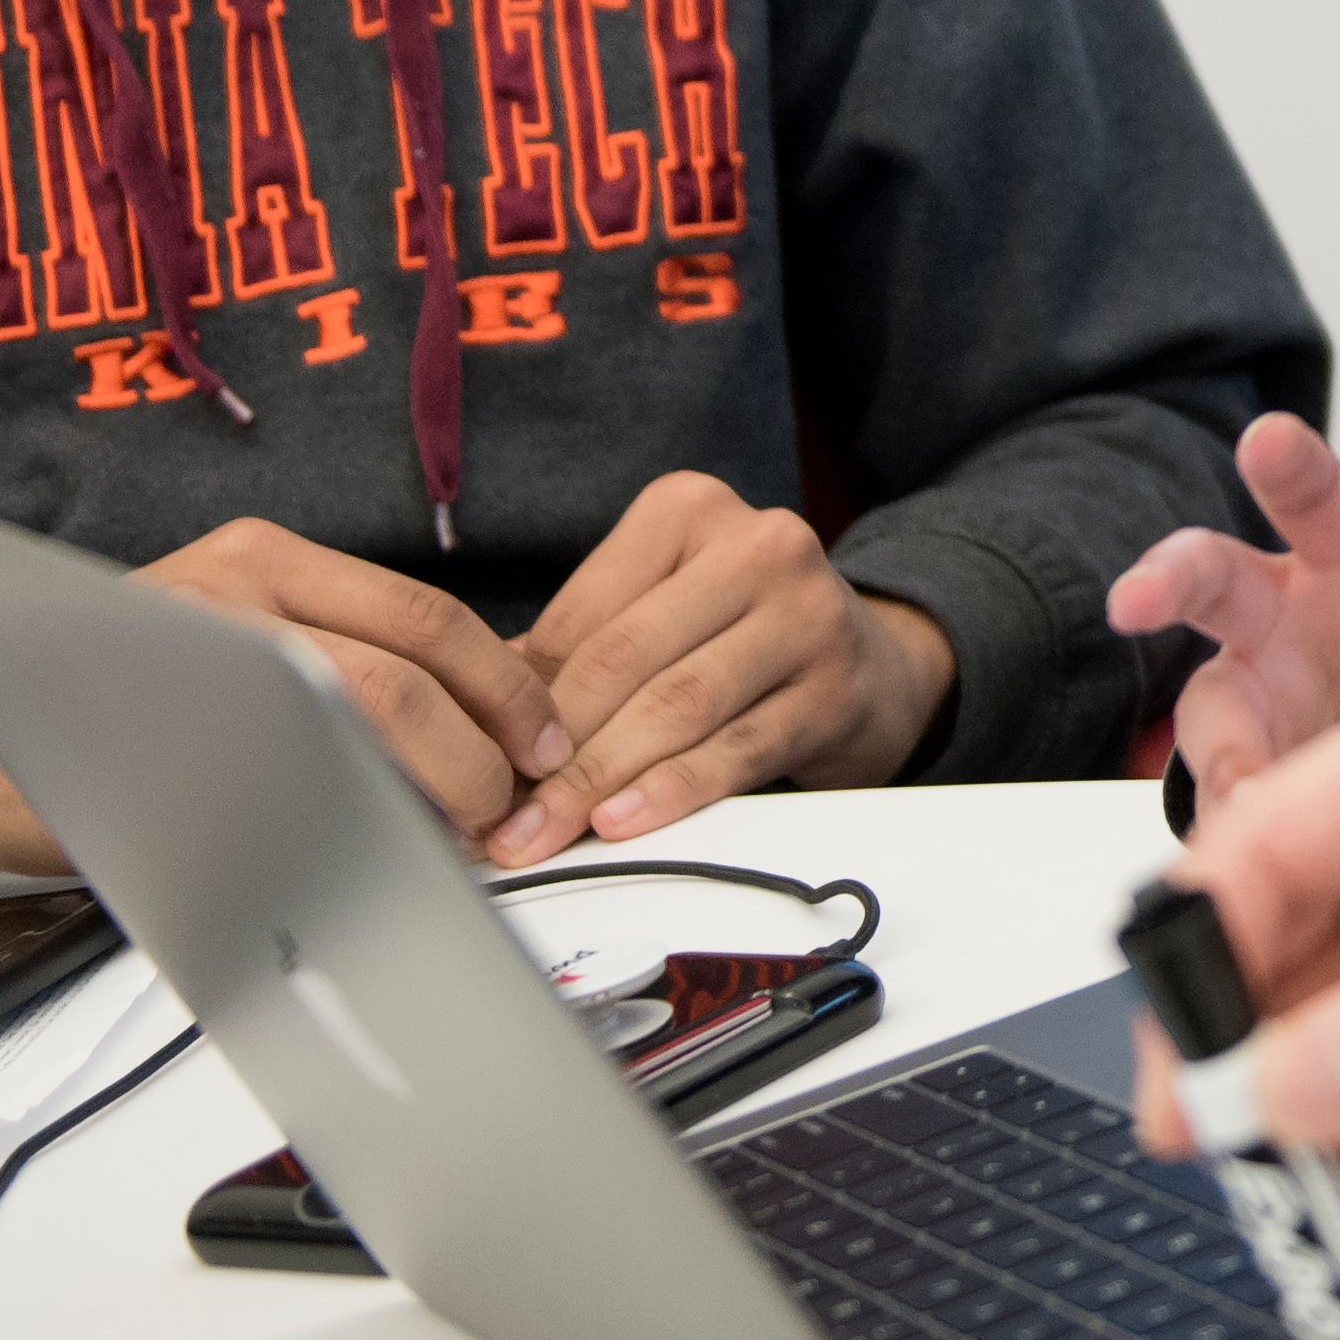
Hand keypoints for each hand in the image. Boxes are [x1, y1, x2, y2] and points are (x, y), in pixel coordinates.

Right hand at [0, 515, 576, 870]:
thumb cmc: (104, 688)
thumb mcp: (224, 638)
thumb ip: (327, 661)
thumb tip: (459, 735)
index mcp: (266, 564)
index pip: (430, 620)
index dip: (506, 691)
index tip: (544, 747)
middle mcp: (234, 594)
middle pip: (406, 673)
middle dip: (479, 756)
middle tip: (504, 813)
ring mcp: (191, 664)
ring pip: (352, 721)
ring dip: (422, 793)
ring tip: (447, 839)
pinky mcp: (150, 743)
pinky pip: (271, 790)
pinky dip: (336, 829)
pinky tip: (354, 857)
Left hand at [511, 472, 962, 858]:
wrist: (874, 662)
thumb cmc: (739, 636)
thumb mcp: (657, 613)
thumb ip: (573, 652)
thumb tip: (465, 718)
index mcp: (688, 509)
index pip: (581, 615)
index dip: (514, 698)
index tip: (470, 761)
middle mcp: (757, 544)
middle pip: (624, 658)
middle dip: (550, 749)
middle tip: (498, 815)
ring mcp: (807, 612)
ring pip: (677, 705)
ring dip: (598, 779)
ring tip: (543, 830)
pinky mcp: (836, 686)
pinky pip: (737, 747)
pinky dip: (672, 790)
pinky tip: (622, 821)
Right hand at [1103, 414, 1339, 810]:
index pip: (1317, 498)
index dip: (1292, 466)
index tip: (1268, 437)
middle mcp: (1277, 620)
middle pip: (1211, 583)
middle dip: (1169, 580)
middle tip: (1135, 598)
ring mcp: (1252, 703)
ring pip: (1207, 717)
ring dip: (1220, 755)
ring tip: (1242, 798)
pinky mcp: (1244, 783)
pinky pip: (1232, 812)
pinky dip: (1249, 842)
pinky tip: (1260, 874)